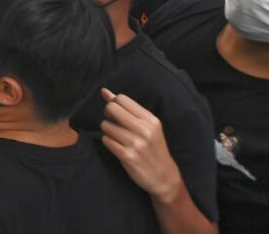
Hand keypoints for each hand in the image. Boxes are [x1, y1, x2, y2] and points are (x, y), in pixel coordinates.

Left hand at [99, 88, 182, 202]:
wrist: (164, 176)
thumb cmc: (152, 148)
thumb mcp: (146, 126)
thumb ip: (126, 108)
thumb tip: (104, 91)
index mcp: (150, 119)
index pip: (122, 99)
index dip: (114, 104)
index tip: (117, 114)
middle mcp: (144, 129)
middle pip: (112, 109)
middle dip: (108, 115)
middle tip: (114, 124)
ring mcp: (136, 143)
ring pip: (106, 125)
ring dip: (108, 131)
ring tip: (118, 138)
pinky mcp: (128, 156)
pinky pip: (106, 140)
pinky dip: (108, 142)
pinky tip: (117, 147)